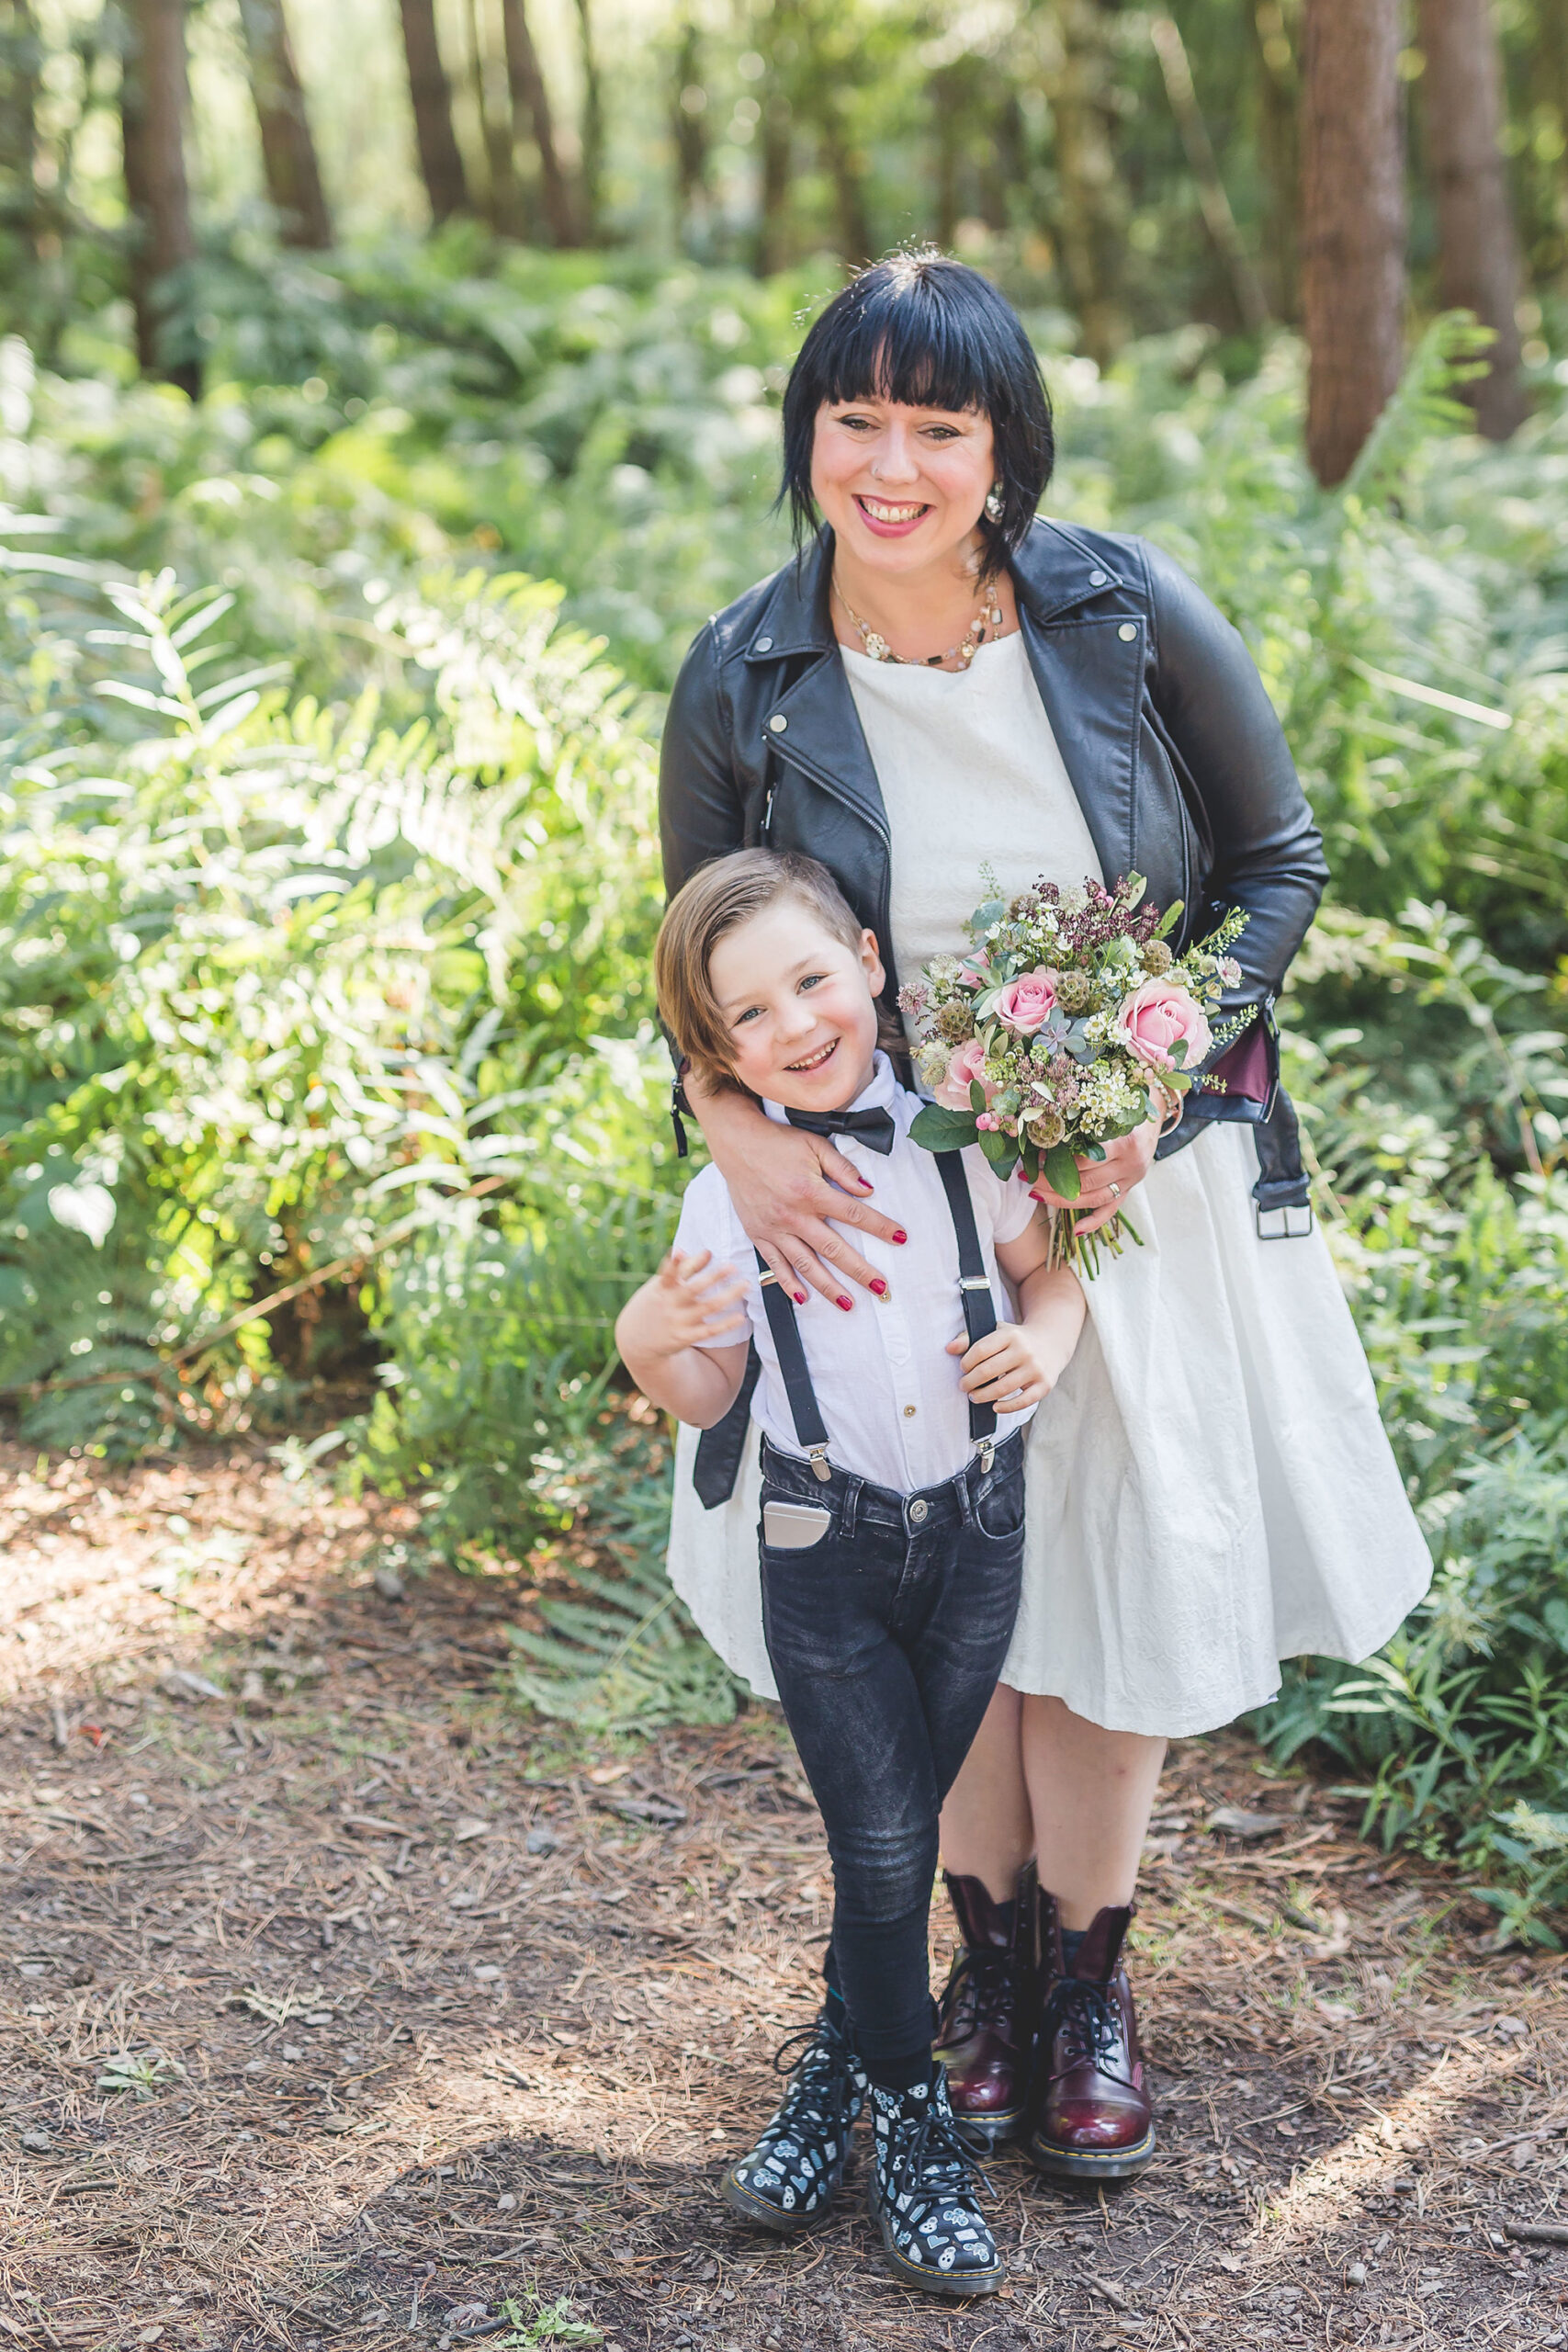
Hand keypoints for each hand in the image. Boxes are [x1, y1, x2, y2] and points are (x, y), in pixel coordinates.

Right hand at [642, 1250, 749, 1356]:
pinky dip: (725, 1324)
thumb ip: (683, 1268)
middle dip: (714, 1277)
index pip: (672, 1272)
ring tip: (745, 1285)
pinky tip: (740, 1317)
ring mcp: (678, 1321)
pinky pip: (709, 1331)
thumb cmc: (655, 1304)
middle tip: (733, 1267)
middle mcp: (670, 1303)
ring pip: (707, 1307)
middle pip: (695, 1288)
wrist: (636, 1340)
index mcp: (662, 1287)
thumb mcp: (661, 1285)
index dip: (684, 1262)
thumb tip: (707, 1251)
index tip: (706, 1252)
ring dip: (728, 1296)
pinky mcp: (685, 1337)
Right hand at [698, 1091, 907, 1309]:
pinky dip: (788, 1284)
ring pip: (805, 1264)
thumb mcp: (815, 1146)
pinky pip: (775, 1265)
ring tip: (848, 1304)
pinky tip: (803, 1298)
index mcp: (811, 1191)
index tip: (901, 1238)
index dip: (881, 1227)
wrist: (736, 1143)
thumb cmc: (779, 1142)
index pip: (854, 1214)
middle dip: (860, 1271)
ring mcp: (774, 1228)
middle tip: (881, 1288)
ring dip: (828, 1287)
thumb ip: (843, 1169)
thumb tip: (868, 1190)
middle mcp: (793, 1215)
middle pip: (833, 1249)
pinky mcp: (758, 1234)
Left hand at [948, 1320, 1057, 1411]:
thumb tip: (949, 1348)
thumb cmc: (1017, 1339)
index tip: (962, 1369)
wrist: (1052, 1341)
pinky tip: (994, 1407)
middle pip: (988, 1370)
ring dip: (983, 1395)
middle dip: (970, 1381)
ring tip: (974, 1396)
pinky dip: (1006, 1407)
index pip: (980, 1350)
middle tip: (963, 1386)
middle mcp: (1024, 1351)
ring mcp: (1035, 1368)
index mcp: (1010, 1335)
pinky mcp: (1044, 1385)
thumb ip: (971, 1338)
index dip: (966, 1362)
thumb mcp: (997, 1331)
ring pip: (1002, 1388)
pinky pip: (1023, 1401)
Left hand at [1029, 1111, 1160, 1237]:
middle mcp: (1130, 1165)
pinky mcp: (1128, 1191)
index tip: (1036, 1157)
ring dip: (1062, 1200)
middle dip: (1053, 1181)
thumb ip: (1086, 1124)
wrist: (1151, 1122)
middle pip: (1086, 1181)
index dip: (1059, 1161)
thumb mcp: (1109, 1113)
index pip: (1086, 1159)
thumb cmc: (1125, 1114)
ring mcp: (1129, 1181)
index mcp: (1125, 1143)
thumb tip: (1047, 1134)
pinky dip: (1092, 1223)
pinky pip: (1110, 1211)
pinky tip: (1075, 1231)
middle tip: (1028, 1177)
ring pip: (1093, 1198)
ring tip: (1037, 1194)